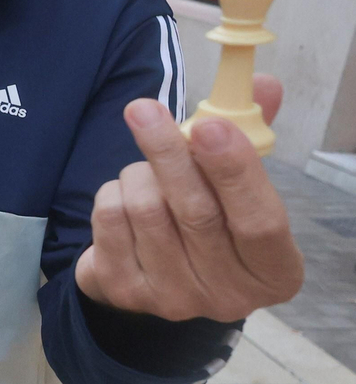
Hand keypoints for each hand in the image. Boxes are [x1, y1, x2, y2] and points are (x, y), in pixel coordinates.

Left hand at [75, 75, 302, 322]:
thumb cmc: (211, 218)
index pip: (260, 221)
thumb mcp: (239, 186)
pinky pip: (109, 220)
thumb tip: (261, 84)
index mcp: (274, 271)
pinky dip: (112, 192)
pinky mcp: (124, 290)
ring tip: (145, 169)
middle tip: (143, 109)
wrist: (155, 273)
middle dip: (167, 153)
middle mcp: (228, 296)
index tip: (207, 126)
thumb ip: (252, 136)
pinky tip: (124, 196)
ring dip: (138, 173)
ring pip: (145, 210)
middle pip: (196, 213)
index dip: (234, 172)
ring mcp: (174, 300)